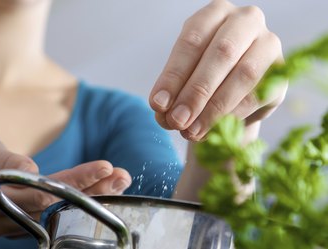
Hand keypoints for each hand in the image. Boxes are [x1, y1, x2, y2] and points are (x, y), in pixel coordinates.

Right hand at [0, 132, 130, 238]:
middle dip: (93, 190)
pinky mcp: (20, 224)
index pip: (41, 192)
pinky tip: (101, 188)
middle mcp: (2, 219)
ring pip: (59, 212)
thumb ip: (2, 159)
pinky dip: (78, 200)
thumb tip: (32, 168)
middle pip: (56, 206)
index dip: (75, 182)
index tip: (104, 167)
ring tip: (120, 180)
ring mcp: (12, 226)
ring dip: (92, 196)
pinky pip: (54, 213)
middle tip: (122, 176)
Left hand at [149, 0, 286, 140]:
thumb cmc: (203, 77)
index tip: (158, 104)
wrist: (233, 93)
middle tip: (177, 120)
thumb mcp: (184, 78)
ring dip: (214, 108)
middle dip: (196, 92)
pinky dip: (234, 115)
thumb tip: (164, 114)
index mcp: (214, 14)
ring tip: (192, 131)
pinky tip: (214, 129)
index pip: (192, 41)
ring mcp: (268, 43)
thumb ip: (173, 93)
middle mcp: (245, 20)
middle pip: (221, 53)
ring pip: (244, 74)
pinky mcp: (281, 72)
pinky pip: (259, 94)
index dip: (174, 75)